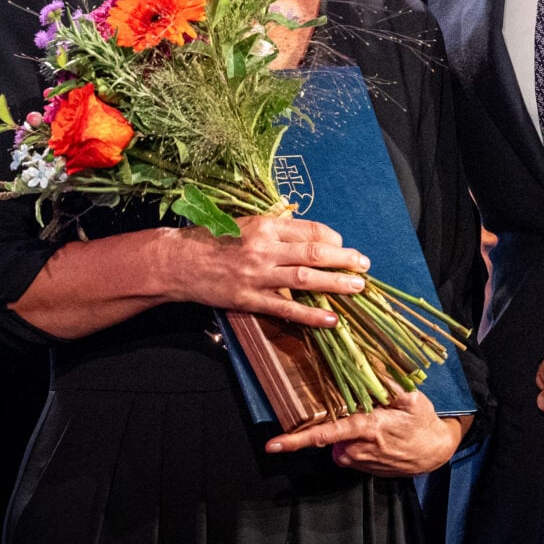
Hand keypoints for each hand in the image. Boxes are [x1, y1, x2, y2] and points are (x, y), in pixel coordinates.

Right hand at [166, 214, 370, 328]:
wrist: (179, 261)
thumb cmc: (214, 239)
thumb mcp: (246, 224)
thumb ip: (277, 228)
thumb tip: (310, 235)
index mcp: (266, 226)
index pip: (310, 231)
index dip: (333, 238)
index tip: (344, 246)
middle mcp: (265, 248)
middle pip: (314, 253)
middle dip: (344, 259)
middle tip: (364, 265)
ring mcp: (258, 275)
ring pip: (305, 279)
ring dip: (335, 284)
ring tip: (357, 287)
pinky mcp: (249, 299)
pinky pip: (286, 309)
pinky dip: (311, 315)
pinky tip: (331, 319)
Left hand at [265, 386, 469, 474]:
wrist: (434, 453)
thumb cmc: (422, 424)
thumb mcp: (412, 398)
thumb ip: (388, 382)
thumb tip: (368, 362)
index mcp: (365, 429)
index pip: (324, 435)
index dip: (295, 441)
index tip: (272, 445)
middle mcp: (355, 448)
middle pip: (329, 430)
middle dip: (336, 417)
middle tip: (366, 408)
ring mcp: (356, 460)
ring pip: (337, 438)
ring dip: (349, 427)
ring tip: (377, 422)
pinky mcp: (359, 466)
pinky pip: (346, 447)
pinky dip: (355, 438)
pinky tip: (377, 433)